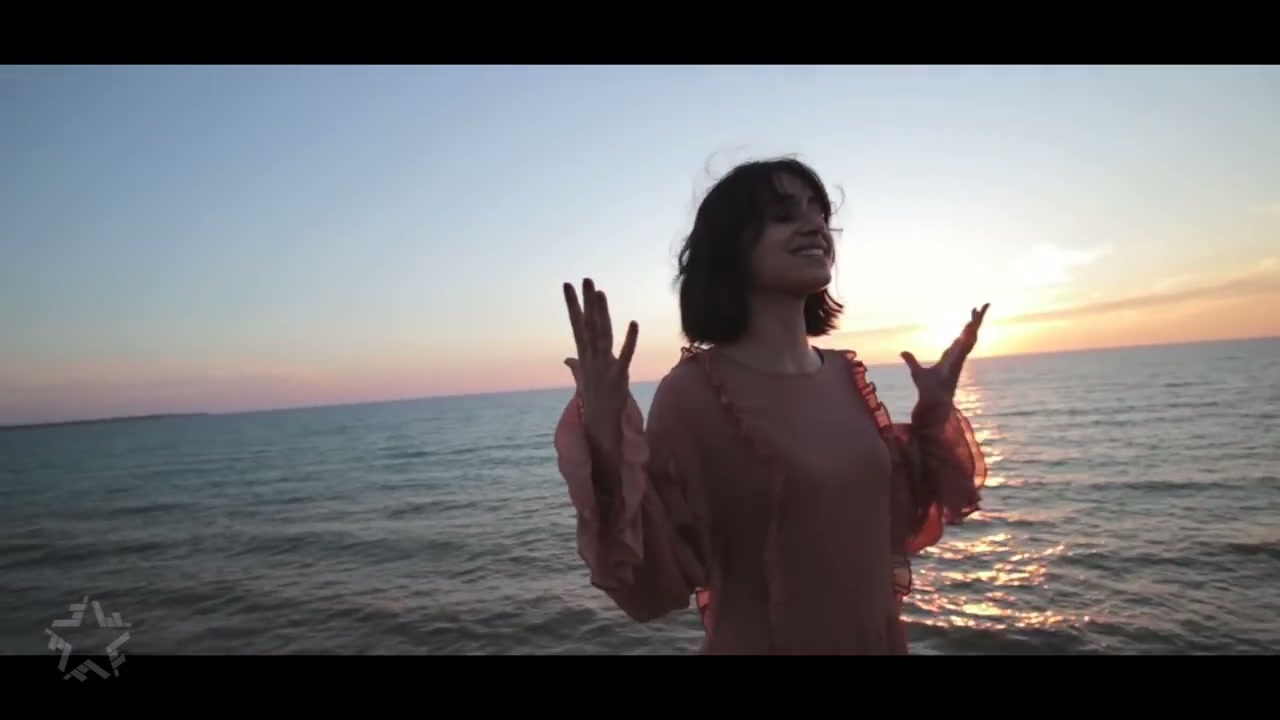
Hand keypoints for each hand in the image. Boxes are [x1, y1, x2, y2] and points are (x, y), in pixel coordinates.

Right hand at [563, 278, 638, 455]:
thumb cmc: (594, 401)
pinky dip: (629, 340)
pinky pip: (625, 356)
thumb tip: (567, 359)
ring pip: (602, 335)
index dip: (572, 304)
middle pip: (588, 325)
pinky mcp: (619, 377)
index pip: (576, 325)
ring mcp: (604, 367)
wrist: (599, 428)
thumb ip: (576, 365)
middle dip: (586, 302)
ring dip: (601, 314)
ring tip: (600, 292)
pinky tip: (634, 323)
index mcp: (584, 356)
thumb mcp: (583, 379)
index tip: (566, 284)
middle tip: (584, 279)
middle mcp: (591, 359)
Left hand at [901, 303, 989, 428]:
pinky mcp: (957, 363)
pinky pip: (966, 347)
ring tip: (981, 309)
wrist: (931, 403)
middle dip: (976, 321)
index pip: (961, 338)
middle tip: (984, 305)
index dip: (966, 328)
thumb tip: (903, 352)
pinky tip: (973, 326)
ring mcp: (959, 360)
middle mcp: (958, 357)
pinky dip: (970, 336)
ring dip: (975, 324)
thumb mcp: (916, 371)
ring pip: (971, 338)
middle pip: (970, 335)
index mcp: (951, 357)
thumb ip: (911, 360)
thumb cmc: (927, 390)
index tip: (972, 314)